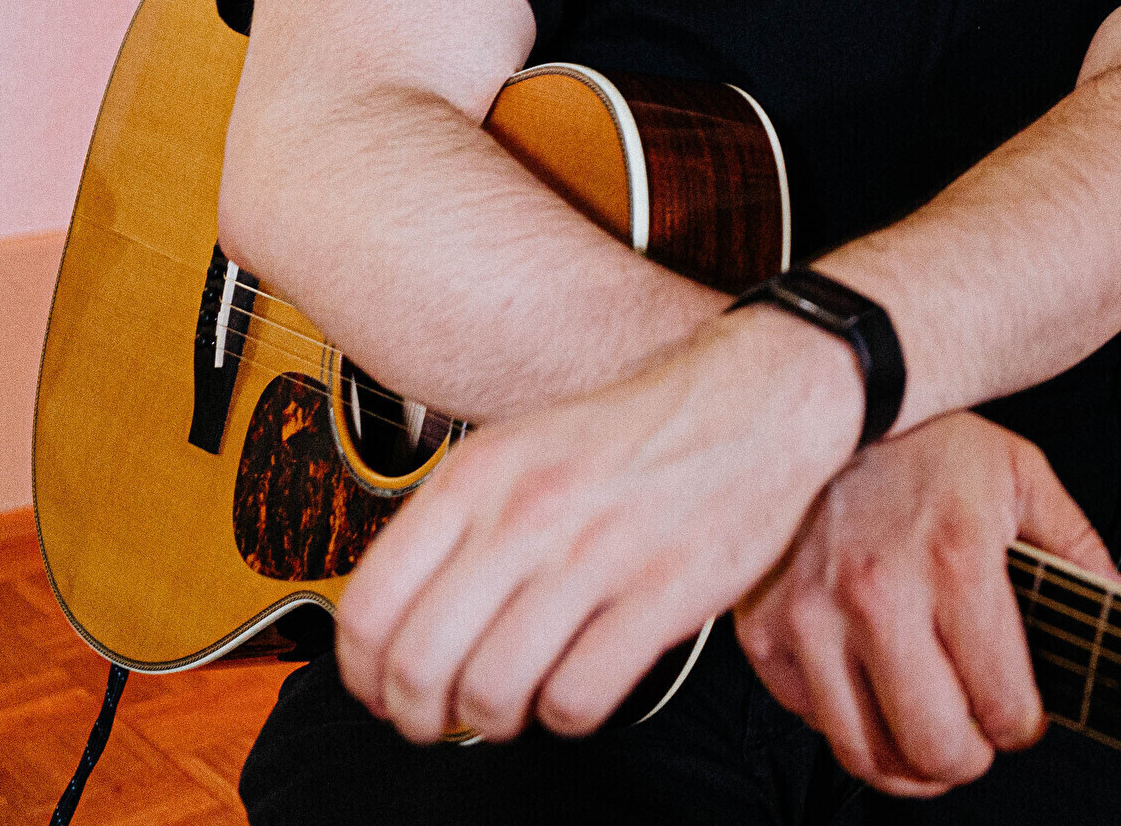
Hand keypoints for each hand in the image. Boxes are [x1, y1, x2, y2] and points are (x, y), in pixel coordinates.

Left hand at [335, 301, 861, 742]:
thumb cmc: (643, 429)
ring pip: (493, 690)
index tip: (379, 690)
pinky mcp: (664, 593)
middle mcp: (528, 513)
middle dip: (419, 714)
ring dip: (491, 722)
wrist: (760, 398)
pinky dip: (565, 717)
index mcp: (481, 475)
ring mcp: (597, 554)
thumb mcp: (525, 444)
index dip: (360, 673)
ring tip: (511, 708)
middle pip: (420, 663)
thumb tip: (398, 617)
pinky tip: (576, 692)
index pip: (370, 606)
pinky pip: (578, 697)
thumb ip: (460, 519)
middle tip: (438, 718)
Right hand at [737, 411, 1120, 795]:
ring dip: (909, 763)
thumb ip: (1077, 551)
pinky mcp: (765, 629)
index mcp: (958, 562)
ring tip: (930, 735)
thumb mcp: (1022, 476)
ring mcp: (813, 617)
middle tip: (978, 736)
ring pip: (865, 753)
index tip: (1022, 716)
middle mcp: (880, 596)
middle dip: (970, 758)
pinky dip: (847, 721)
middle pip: (934, 746)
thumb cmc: (927, 439)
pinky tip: (874, 689)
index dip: (1023, 725)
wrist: (830, 397)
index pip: (1003, 703)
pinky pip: (810, 719)